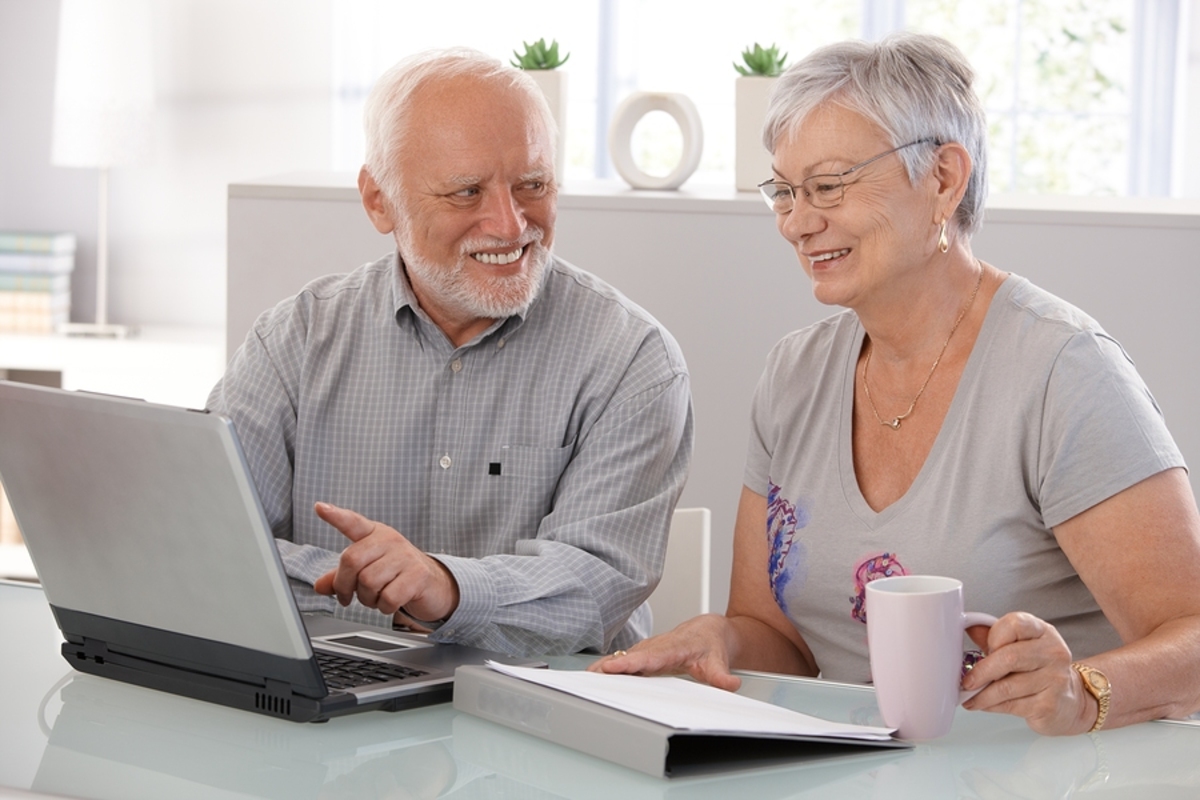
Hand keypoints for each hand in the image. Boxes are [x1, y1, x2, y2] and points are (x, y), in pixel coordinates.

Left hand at [311, 502, 458, 621]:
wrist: (434, 584)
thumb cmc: (398, 574)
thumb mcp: (369, 569)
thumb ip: (342, 577)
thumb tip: (320, 586)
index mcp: (375, 535)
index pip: (353, 522)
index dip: (335, 516)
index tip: (319, 508)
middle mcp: (389, 540)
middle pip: (351, 561)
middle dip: (344, 586)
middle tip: (347, 597)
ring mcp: (405, 556)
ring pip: (368, 583)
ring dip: (367, 599)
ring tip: (376, 598)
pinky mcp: (418, 575)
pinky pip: (388, 597)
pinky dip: (384, 607)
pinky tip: (390, 602)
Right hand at [586, 614, 741, 691]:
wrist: (708, 630)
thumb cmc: (710, 642)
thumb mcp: (718, 660)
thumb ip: (722, 675)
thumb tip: (730, 684)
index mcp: (672, 648)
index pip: (648, 657)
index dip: (629, 663)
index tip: (612, 667)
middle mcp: (657, 647)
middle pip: (630, 657)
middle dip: (609, 665)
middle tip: (590, 675)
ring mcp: (649, 650)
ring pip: (625, 657)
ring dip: (605, 666)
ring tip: (587, 677)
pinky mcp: (645, 654)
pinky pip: (626, 660)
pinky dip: (610, 666)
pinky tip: (596, 675)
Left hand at [960, 611, 1093, 734]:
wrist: (1070, 701)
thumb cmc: (1039, 669)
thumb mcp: (1020, 645)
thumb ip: (993, 635)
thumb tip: (966, 626)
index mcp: (1043, 632)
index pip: (1015, 624)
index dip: (993, 636)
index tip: (983, 648)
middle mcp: (1053, 653)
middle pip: (1009, 657)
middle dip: (981, 671)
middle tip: (966, 681)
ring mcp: (1054, 680)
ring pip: (1007, 686)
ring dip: (981, 694)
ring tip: (970, 696)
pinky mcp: (1049, 705)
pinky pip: (1011, 706)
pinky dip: (991, 706)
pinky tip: (984, 705)